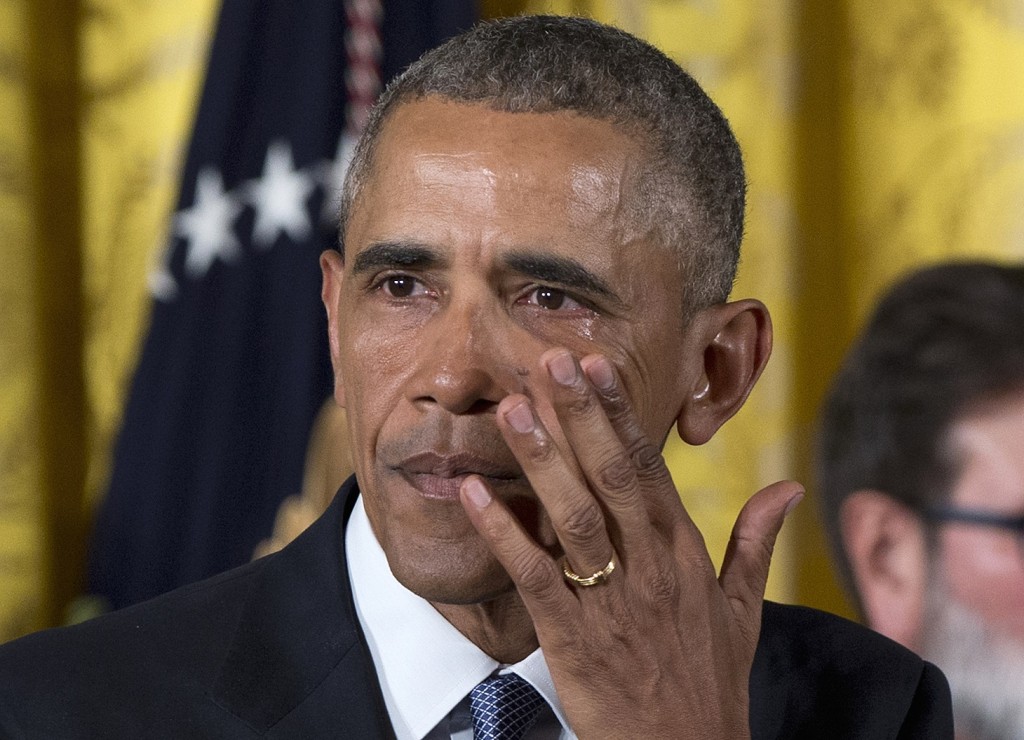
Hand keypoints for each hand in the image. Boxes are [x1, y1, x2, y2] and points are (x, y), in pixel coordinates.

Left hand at [460, 348, 802, 738]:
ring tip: (512, 408)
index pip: (649, 467)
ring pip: (573, 515)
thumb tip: (788, 489)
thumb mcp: (744, 611)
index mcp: (685, 553)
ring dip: (541, 459)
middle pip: (611, 476)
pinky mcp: (573, 637)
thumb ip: (757, 544)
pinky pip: (534, 575)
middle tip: (549, 361)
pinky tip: (475, 492)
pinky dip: (503, 531)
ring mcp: (612, 600)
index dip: (619, 414)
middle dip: (579, 415)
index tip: (594, 366)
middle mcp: (651, 567)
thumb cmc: (709, 683)